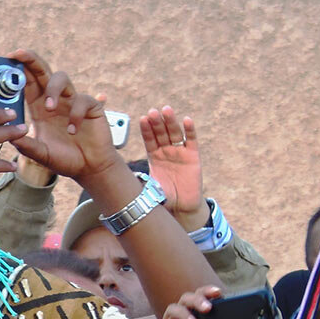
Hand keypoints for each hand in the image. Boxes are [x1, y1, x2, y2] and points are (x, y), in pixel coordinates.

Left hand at [6, 49, 119, 184]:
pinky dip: (76, 114)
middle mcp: (55, 100)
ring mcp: (72, 101)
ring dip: (53, 89)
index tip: (7, 59)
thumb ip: (26, 145)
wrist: (89, 169)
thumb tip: (9, 135)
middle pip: (43, 72)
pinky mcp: (91, 106)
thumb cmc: (63, 159)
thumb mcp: (41, 154)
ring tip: (50, 108)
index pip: (27, 83)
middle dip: (31, 61)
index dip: (18, 70)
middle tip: (19, 54)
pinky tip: (73, 130)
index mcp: (39, 108)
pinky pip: (82, 100)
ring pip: (61, 78)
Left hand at [139, 107, 207, 226]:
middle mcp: (166, 151)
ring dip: (171, 121)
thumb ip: (141, 181)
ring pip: (174, 133)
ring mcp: (180, 152)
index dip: (146, 130)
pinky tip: (187, 120)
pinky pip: (191, 141)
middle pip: (161, 133)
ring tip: (166, 110)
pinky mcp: (193, 156)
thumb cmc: (163, 198)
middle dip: (156, 123)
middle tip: (152, 112)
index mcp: (154, 157)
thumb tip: (126, 180)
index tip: (142, 119)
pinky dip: (190, 130)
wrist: (181, 207)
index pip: (149, 140)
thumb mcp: (149, 188)